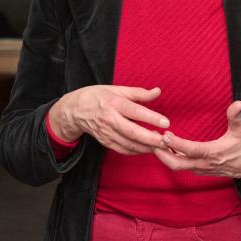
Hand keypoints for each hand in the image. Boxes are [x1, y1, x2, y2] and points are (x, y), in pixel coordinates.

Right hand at [47, 85, 168, 154]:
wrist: (74, 110)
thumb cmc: (96, 96)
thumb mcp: (116, 89)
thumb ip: (138, 92)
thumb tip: (157, 91)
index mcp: (113, 103)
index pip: (135, 111)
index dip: (151, 118)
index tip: (166, 122)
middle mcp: (110, 119)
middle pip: (132, 132)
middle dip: (151, 138)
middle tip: (166, 140)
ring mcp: (106, 132)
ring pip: (128, 144)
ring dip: (145, 147)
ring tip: (160, 146)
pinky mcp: (105, 141)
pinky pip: (122, 149)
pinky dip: (136, 151)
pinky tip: (146, 149)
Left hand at [153, 101, 240, 177]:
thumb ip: (236, 117)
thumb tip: (238, 103)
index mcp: (213, 153)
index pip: (191, 150)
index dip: (176, 144)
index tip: (164, 135)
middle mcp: (204, 164)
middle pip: (177, 164)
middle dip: (162, 154)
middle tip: (151, 139)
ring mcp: (200, 169)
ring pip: (177, 166)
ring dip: (164, 156)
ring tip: (154, 141)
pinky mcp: (198, 170)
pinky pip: (180, 166)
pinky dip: (170, 158)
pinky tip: (164, 147)